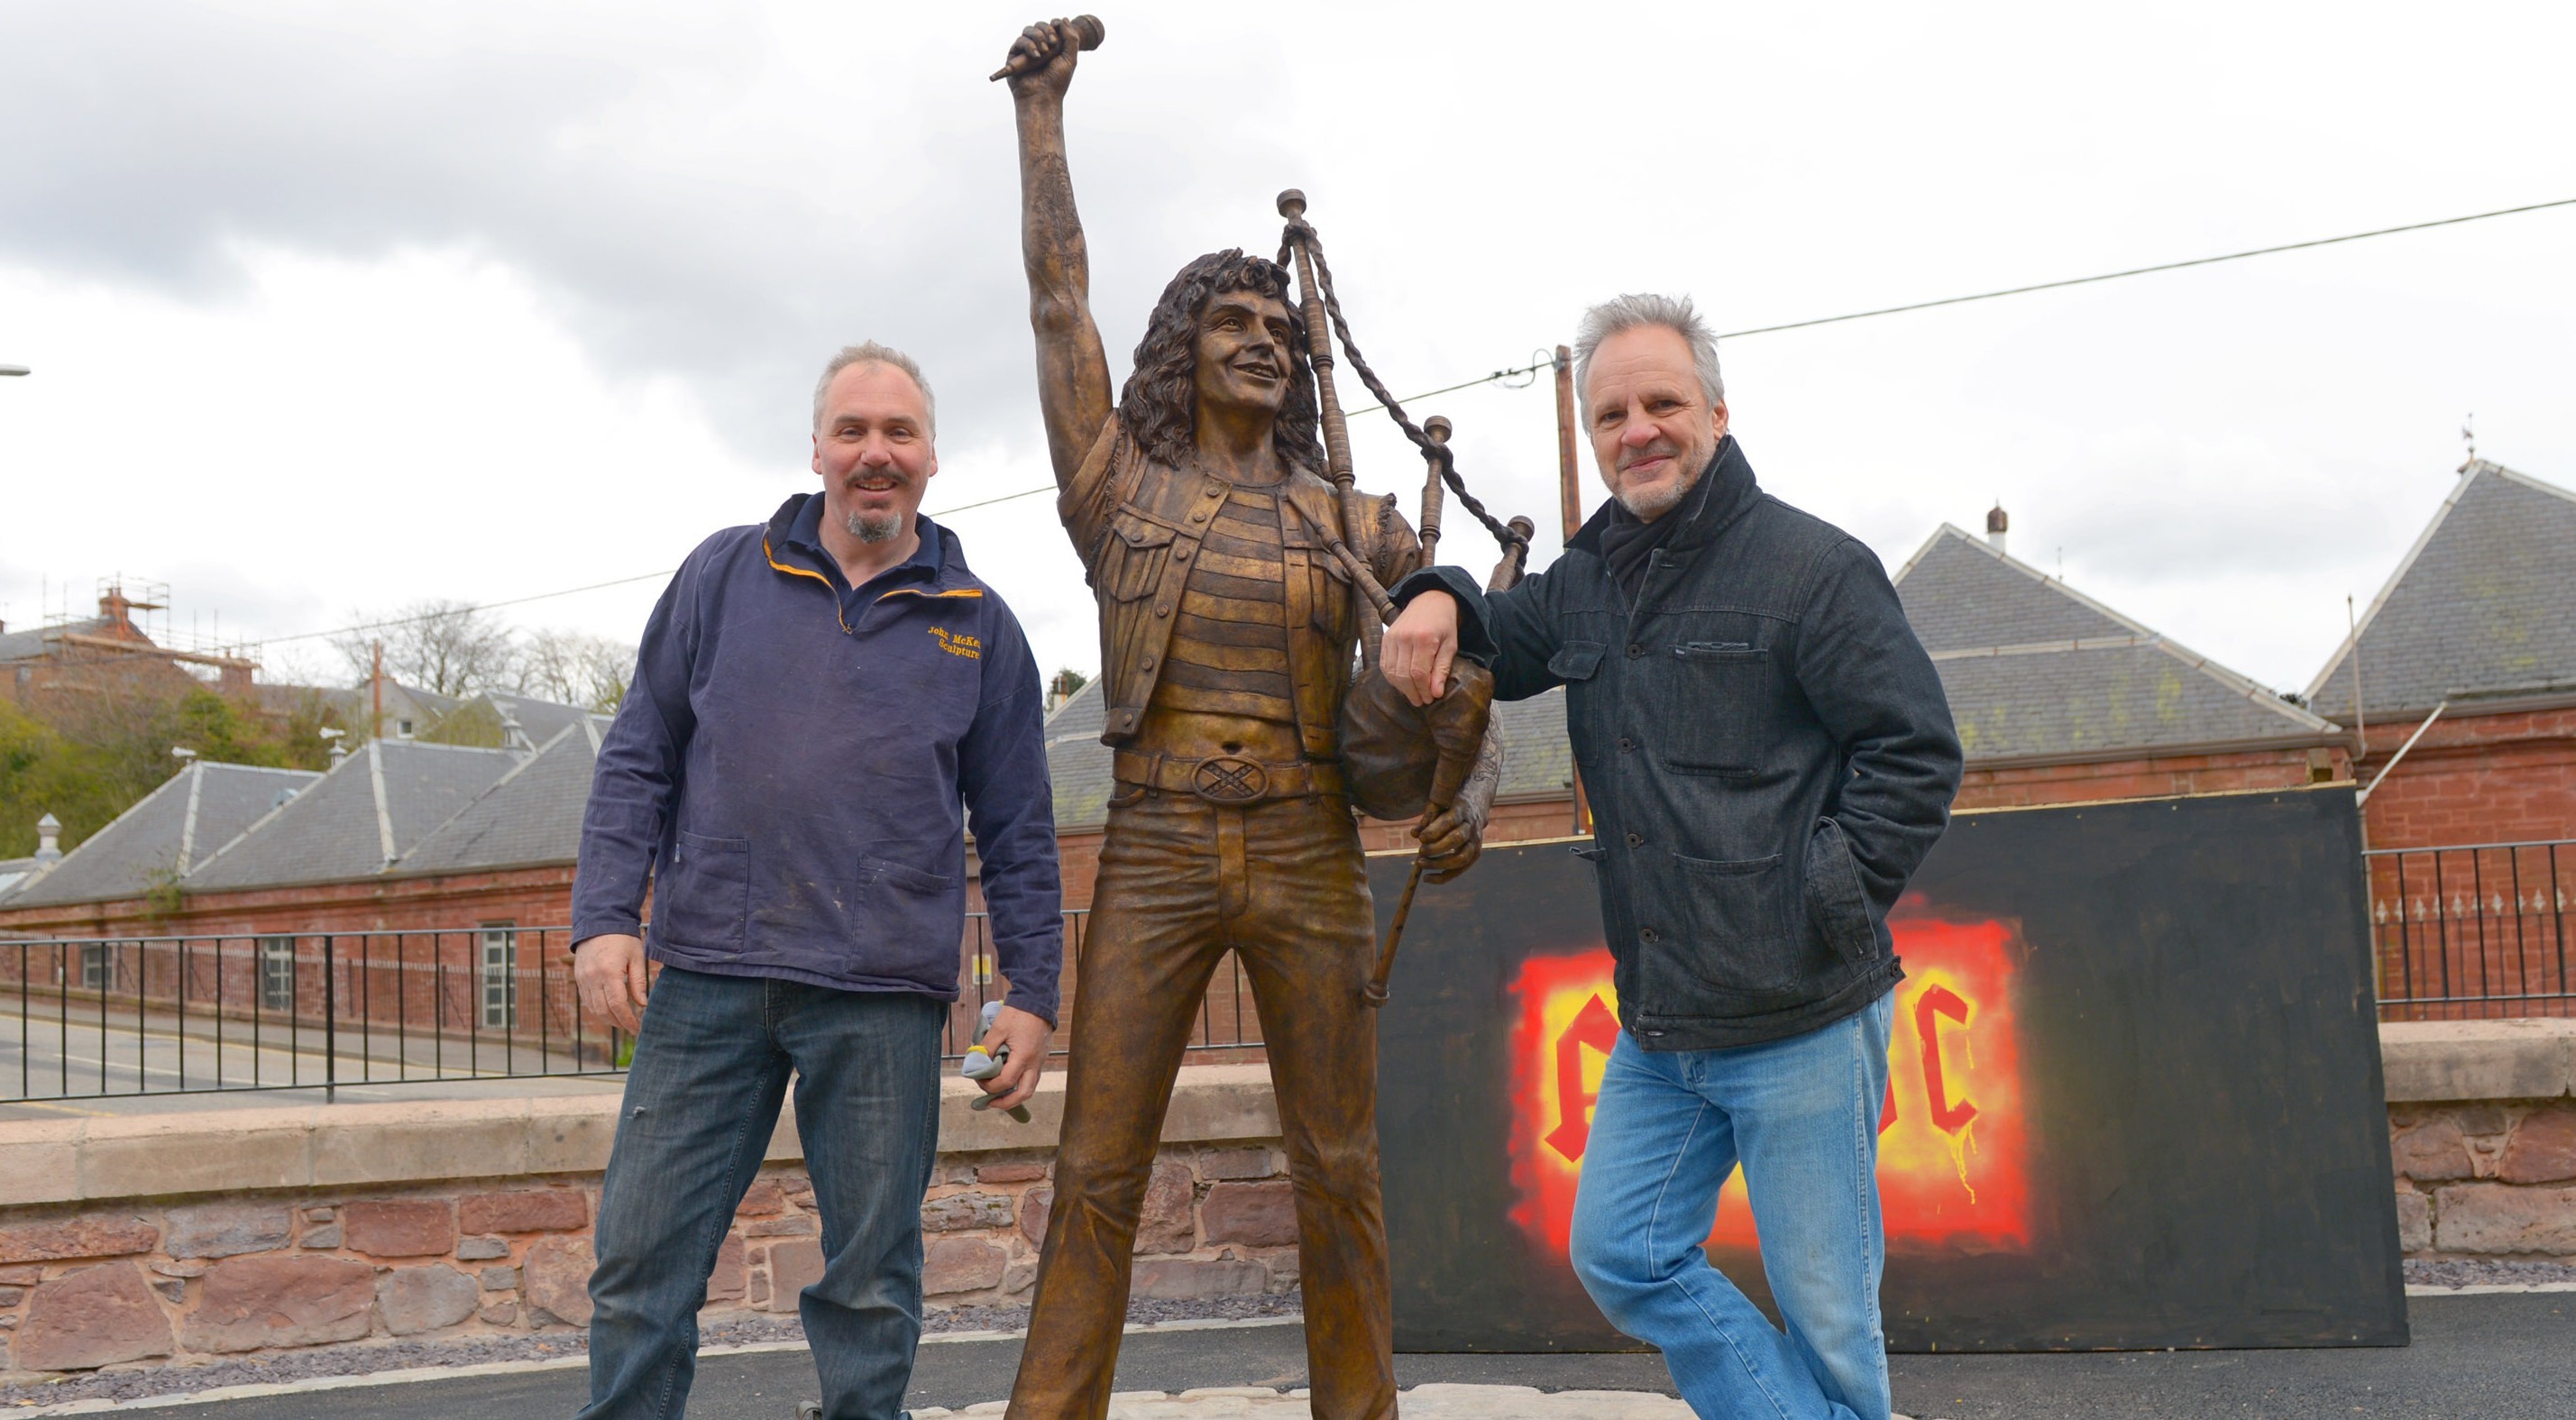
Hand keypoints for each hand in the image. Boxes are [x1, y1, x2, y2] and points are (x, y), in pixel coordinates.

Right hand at [574, 933, 649, 1035]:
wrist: (599, 922)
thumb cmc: (622, 938)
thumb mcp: (636, 957)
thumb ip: (639, 982)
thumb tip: (642, 1005)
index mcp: (609, 972)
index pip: (618, 1005)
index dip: (628, 1020)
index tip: (637, 1028)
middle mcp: (592, 977)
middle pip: (603, 1010)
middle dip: (618, 1022)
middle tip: (631, 1026)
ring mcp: (583, 978)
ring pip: (593, 1008)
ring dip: (607, 1018)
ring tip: (622, 1020)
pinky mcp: (578, 977)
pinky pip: (587, 999)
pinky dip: (598, 1008)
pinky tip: (610, 1009)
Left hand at [978, 1004, 1051, 1111]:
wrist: (1038, 1000)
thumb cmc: (1018, 1013)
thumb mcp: (998, 1029)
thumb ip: (986, 1048)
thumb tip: (977, 1064)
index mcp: (1024, 1057)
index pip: (1005, 1082)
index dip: (989, 1086)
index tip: (978, 1080)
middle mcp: (1035, 1063)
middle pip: (1023, 1094)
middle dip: (1005, 1103)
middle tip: (990, 1102)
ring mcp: (1040, 1061)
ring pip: (1030, 1088)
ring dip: (1013, 1095)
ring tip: (998, 1094)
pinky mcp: (1041, 1057)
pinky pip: (1032, 1078)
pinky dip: (1019, 1084)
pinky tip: (1008, 1079)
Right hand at [1001, 18, 1081, 99]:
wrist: (1042, 97)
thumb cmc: (1056, 82)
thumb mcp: (1070, 58)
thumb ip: (1071, 38)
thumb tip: (1063, 20)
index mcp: (1052, 47)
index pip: (1051, 26)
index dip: (1054, 25)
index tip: (1058, 34)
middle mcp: (1039, 47)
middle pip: (1039, 25)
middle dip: (1047, 30)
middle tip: (1052, 44)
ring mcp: (1026, 51)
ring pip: (1029, 30)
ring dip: (1038, 37)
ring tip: (1044, 52)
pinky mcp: (1014, 55)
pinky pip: (1020, 40)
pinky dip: (1029, 45)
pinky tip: (1036, 56)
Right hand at [1382, 590, 1459, 707]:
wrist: (1429, 601)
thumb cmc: (1443, 624)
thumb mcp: (1450, 645)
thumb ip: (1442, 669)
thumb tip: (1436, 693)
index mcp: (1424, 638)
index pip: (1419, 673)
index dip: (1424, 690)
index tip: (1430, 699)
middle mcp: (1404, 637)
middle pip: (1403, 675)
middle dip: (1413, 692)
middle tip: (1421, 701)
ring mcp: (1392, 637)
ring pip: (1391, 672)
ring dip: (1401, 688)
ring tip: (1413, 695)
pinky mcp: (1385, 638)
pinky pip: (1384, 665)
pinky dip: (1392, 678)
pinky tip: (1402, 683)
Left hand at [1415, 804, 1485, 882]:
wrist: (1476, 803)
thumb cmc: (1450, 804)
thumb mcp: (1438, 804)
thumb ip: (1426, 818)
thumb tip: (1414, 834)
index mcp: (1462, 809)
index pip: (1450, 821)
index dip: (1435, 831)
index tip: (1421, 838)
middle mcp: (1471, 826)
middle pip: (1457, 839)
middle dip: (1436, 848)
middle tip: (1420, 852)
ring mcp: (1476, 841)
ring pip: (1461, 858)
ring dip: (1439, 864)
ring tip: (1420, 864)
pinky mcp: (1475, 853)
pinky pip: (1460, 869)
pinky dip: (1444, 876)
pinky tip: (1428, 878)